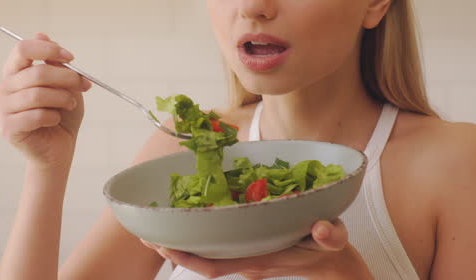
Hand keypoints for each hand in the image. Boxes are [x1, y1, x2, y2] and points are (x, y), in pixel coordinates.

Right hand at [0, 32, 91, 168]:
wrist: (59, 148)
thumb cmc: (62, 114)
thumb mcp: (65, 84)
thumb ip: (55, 62)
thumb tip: (41, 33)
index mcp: (15, 72)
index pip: (23, 48)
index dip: (48, 49)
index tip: (71, 57)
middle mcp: (4, 87)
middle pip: (36, 73)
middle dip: (66, 78)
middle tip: (82, 85)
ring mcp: (2, 108)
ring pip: (37, 95)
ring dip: (62, 98)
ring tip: (70, 104)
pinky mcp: (7, 128)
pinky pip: (35, 115)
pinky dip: (53, 116)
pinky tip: (56, 120)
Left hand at [143, 218, 366, 279]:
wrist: (332, 263)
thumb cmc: (329, 250)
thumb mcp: (334, 241)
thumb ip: (329, 236)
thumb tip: (322, 229)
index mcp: (257, 259)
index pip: (213, 265)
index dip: (185, 257)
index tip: (161, 244)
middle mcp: (244, 258)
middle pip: (199, 257)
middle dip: (170, 245)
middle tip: (142, 230)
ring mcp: (244, 252)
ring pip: (204, 248)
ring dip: (180, 236)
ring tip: (154, 220)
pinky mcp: (247, 243)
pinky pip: (216, 238)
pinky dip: (199, 227)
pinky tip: (188, 210)